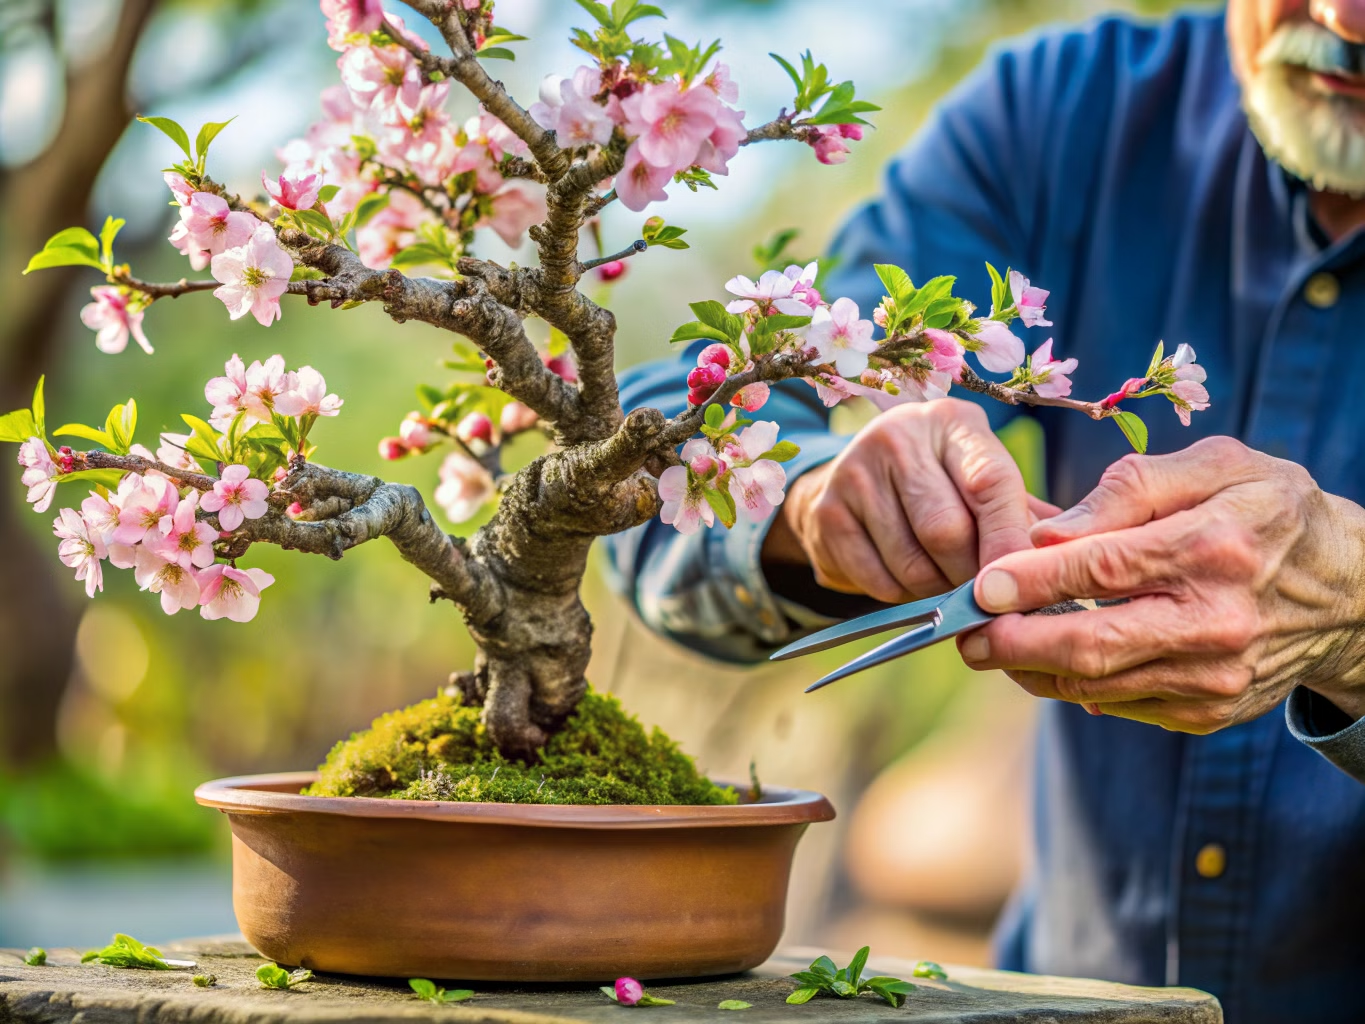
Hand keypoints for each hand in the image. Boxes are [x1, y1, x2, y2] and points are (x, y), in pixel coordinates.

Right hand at [763, 399, 1057, 603]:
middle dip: (973, 575)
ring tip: (947, 584)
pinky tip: (909, 583)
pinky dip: (901, 596)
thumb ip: (1024, 516)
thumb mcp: (982, 482)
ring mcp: (855, 471)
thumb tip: (1073, 560)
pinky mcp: (828, 510)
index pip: (990, 482)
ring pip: (912, 561)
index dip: (1008, 539)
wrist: (854, 482)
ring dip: (937, 590)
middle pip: (947, 530)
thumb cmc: (942, 487)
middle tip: (988, 596)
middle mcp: (899, 436)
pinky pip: (877, 579)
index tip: (1028, 581)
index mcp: (953, 422)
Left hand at [957, 437, 1364, 729]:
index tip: (978, 584)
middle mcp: (1216, 622)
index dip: (1029, 580)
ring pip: (1096, 684)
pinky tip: (1047, 659)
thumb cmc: (1270, 512)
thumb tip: (1049, 532)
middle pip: (1091, 644)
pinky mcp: (1209, 710)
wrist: (1352, 592)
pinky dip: (1074, 684)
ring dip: (1031, 668)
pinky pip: (1120, 704)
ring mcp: (1214, 677)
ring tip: (989, 646)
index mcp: (1214, 548)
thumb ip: (1130, 488)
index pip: (1101, 569)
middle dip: (1013, 643)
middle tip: (965, 634)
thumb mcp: (1218, 465)